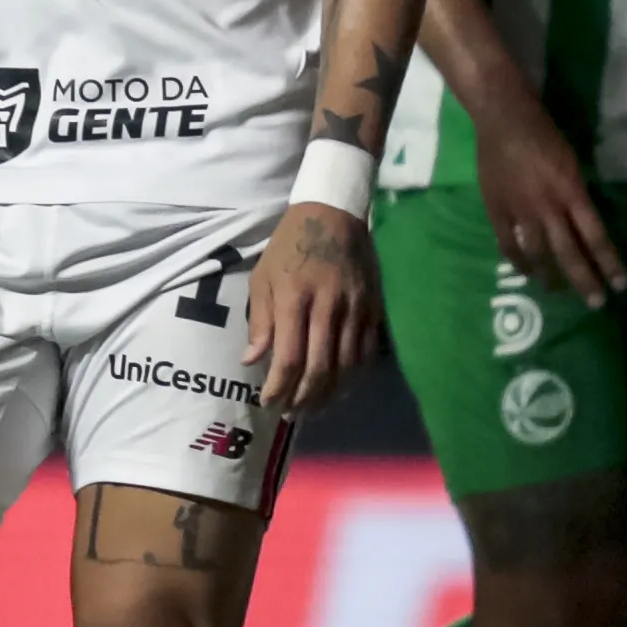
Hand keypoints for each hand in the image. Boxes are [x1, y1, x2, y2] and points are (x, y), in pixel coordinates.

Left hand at [241, 200, 383, 415]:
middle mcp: (328, 306)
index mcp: (294, 298)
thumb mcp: (263, 277)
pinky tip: (340, 388)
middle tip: (291, 413)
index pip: (289, 356)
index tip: (269, 403)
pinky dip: (354, 377)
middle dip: (303, 397)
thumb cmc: (289, 246)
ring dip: (329, 394)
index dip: (279, 387)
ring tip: (313, 408)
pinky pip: (367, 353)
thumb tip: (252, 360)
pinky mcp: (373, 308)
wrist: (333, 214)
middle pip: (320, 368)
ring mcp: (355, 308)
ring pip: (347, 365)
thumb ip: (260, 321)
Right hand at [473, 96, 626, 303]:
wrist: (503, 118)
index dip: (609, 263)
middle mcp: (548, 207)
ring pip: (538, 254)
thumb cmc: (544, 133)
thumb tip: (581, 222)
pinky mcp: (497, 210)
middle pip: (569, 253)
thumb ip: (575, 194)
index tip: (621, 284)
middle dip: (585, 281)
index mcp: (571, 192)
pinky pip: (508, 244)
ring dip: (549, 277)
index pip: (596, 236)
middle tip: (596, 303)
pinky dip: (518, 261)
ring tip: (556, 291)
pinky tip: (525, 271)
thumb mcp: (571, 162)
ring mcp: (520, 211)